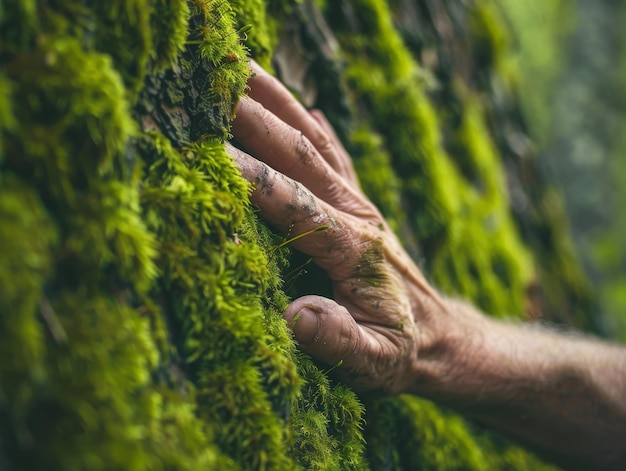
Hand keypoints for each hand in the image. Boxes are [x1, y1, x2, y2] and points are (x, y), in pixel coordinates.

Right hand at [229, 61, 449, 393]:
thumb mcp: (376, 363)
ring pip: (315, 144)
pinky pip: (336, 157)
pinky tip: (304, 105)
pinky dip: (315, 127)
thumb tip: (297, 315)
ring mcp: (360, 205)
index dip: (252, 178)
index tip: (208, 151)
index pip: (294, 203)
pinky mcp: (361, 207)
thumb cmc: (401, 352)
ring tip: (243, 68)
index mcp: (354, 249)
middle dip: (256, 118)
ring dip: (279, 104)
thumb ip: (340, 341)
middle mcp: (357, 215)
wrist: (440, 338)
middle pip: (302, 155)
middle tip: (214, 84)